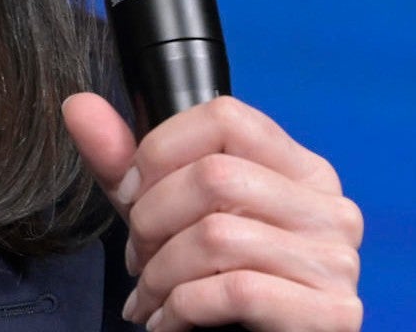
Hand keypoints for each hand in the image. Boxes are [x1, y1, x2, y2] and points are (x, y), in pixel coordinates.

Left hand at [64, 94, 361, 330]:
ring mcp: (336, 260)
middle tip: (139, 261)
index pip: (224, 116)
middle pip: (214, 176)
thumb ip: (125, 164)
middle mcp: (329, 206)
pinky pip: (236, 291)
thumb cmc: (219, 285)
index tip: (132, 195)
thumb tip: (78, 105)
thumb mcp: (166, 217)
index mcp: (299, 169)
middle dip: (151, 222)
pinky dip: (182, 309)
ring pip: (218, 236)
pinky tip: (171, 322)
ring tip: (151, 297)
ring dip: (161, 274)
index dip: (159, 151)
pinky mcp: (331, 313)